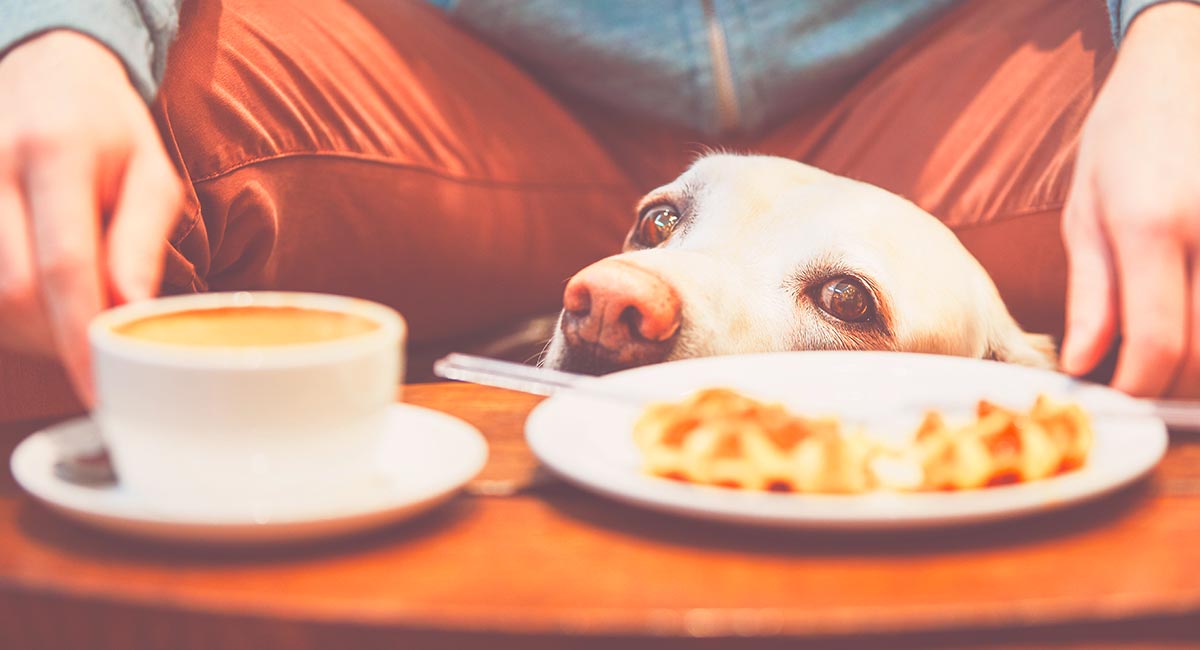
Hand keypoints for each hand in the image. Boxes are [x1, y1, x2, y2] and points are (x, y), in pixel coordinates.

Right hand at [0, 31, 182, 404]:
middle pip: (11, 290)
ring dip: (27, 330)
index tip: (100, 387)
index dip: (79, 336)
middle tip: (95, 351)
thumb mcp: (149, 171)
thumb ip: (141, 240)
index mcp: (57, 153)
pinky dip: (4, 311)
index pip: (63, 265)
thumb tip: (130, 310)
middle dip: (56, 337)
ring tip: (68, 318)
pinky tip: (35, 302)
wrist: (45, 66)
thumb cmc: (108, 129)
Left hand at [1061, 2, 1199, 397]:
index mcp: (1150, 224)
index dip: (1139, 386)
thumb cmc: (1127, 135)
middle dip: (1171, 384)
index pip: (1157, 342)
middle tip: (1140, 384)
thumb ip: (1091, 293)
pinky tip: (1192, 321)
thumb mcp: (1086, 210)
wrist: (1185, 66)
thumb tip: (1083, 362)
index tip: (1119, 396)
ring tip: (1166, 354)